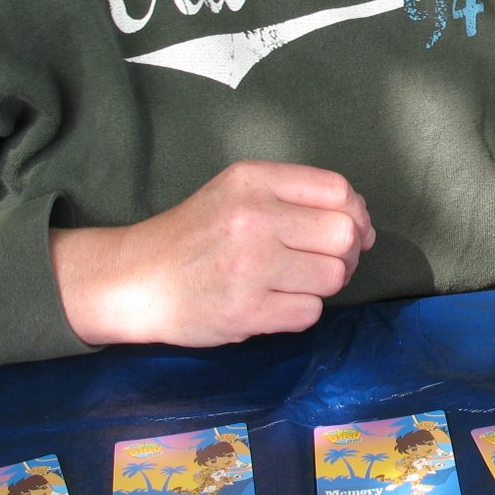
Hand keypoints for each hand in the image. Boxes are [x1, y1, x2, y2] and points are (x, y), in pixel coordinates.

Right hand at [50, 160, 374, 346]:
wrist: (134, 281)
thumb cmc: (195, 235)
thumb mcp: (237, 191)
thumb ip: (295, 195)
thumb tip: (360, 222)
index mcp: (253, 180)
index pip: (338, 190)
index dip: (356, 214)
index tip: (354, 231)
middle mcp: (253, 218)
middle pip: (343, 234)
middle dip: (346, 254)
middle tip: (326, 263)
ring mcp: (250, 266)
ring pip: (333, 276)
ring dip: (323, 285)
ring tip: (294, 283)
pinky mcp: (246, 311)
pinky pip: (310, 313)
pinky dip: (301, 312)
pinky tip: (275, 304)